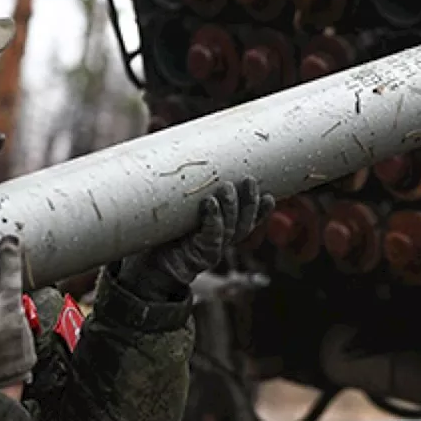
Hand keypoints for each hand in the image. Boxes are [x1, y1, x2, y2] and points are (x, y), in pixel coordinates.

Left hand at [118, 176, 274, 301]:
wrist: (149, 267)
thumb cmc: (163, 234)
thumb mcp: (180, 211)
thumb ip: (188, 191)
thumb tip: (184, 152)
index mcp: (222, 230)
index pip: (248, 219)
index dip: (262, 211)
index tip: (270, 195)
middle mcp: (221, 240)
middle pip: (244, 223)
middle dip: (250, 203)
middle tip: (248, 180)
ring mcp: (212, 249)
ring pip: (230, 229)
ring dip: (231, 208)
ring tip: (226, 188)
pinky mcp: (199, 255)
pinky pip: (211, 236)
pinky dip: (212, 220)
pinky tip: (209, 204)